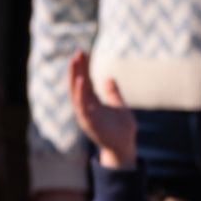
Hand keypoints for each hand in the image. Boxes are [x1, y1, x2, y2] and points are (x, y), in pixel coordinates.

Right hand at [68, 50, 135, 169]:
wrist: (125, 147)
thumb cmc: (122, 129)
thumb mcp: (119, 106)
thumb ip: (113, 93)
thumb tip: (109, 78)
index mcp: (93, 102)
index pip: (85, 81)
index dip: (82, 67)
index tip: (82, 52)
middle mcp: (86, 106)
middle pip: (78, 84)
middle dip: (76, 69)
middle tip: (77, 52)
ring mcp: (86, 114)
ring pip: (76, 93)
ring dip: (74, 78)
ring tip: (75, 62)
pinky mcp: (89, 122)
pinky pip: (82, 106)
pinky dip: (80, 93)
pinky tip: (81, 81)